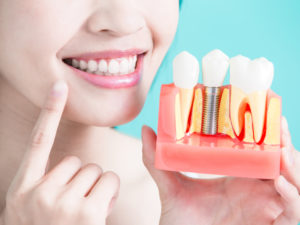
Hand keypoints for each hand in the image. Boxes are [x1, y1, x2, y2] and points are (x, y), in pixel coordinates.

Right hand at [0, 81, 119, 224]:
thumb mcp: (29, 209)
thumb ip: (46, 184)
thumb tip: (76, 168)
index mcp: (22, 188)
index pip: (39, 141)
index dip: (50, 111)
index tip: (58, 86)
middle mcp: (38, 192)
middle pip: (78, 162)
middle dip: (82, 180)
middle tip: (75, 204)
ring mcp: (61, 203)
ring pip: (95, 171)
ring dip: (95, 188)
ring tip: (84, 212)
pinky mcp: (85, 213)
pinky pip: (108, 182)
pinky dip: (107, 193)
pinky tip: (96, 214)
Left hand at [142, 117, 299, 224]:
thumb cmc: (182, 221)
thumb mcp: (170, 186)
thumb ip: (155, 160)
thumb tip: (146, 130)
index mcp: (239, 176)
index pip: (262, 150)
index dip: (269, 132)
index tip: (265, 109)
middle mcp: (256, 189)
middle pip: (282, 162)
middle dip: (285, 142)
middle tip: (277, 122)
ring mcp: (265, 208)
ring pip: (294, 182)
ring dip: (293, 165)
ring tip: (282, 150)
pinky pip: (293, 210)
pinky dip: (292, 195)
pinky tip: (279, 181)